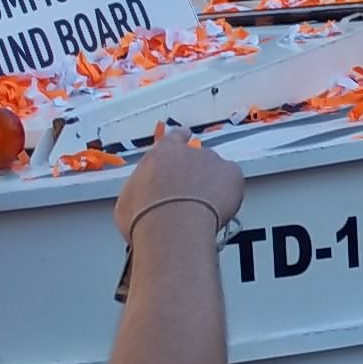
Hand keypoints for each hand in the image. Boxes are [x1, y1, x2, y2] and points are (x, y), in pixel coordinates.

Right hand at [113, 126, 243, 244]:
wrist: (172, 226)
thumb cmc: (145, 217)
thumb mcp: (128, 201)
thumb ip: (141, 189)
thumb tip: (144, 197)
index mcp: (161, 154)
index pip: (174, 137)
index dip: (181, 140)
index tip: (184, 140)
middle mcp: (189, 152)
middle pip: (197, 158)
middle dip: (196, 174)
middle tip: (190, 198)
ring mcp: (213, 160)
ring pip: (216, 171)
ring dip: (212, 185)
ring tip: (202, 210)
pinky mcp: (232, 173)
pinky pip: (233, 181)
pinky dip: (230, 193)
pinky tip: (219, 209)